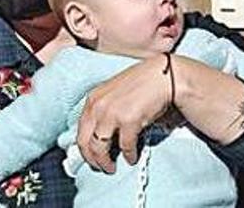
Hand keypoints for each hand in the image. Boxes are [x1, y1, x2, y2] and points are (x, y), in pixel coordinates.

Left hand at [76, 54, 180, 172]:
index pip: (80, 131)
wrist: (163, 76)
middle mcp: (98, 106)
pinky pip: (125, 145)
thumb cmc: (141, 84)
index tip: (91, 157)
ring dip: (105, 162)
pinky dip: (128, 155)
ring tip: (112, 167)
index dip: (85, 148)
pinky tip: (131, 157)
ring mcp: (112, 114)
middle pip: (86, 142)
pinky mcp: (129, 120)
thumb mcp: (113, 93)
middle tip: (100, 167)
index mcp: (92, 99)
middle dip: (92, 159)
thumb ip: (102, 109)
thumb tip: (99, 133)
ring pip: (100, 147)